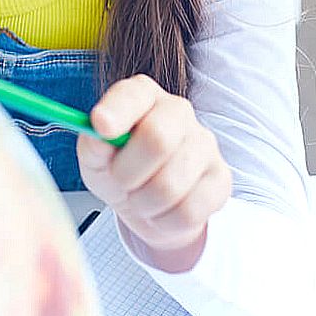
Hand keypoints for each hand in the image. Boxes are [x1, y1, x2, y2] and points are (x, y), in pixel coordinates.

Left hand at [78, 74, 231, 271]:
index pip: (133, 94)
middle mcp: (178, 111)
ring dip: (143, 202)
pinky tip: (161, 210)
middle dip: (127, 171)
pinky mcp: (222, 179)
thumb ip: (93, 144)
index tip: (101, 126)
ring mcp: (206, 144)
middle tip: (118, 180)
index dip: (117, 110)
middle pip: (158, 138)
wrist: (146, 205)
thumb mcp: (94, 156)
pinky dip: (164, 220)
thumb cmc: (117, 168)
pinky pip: (188, 211)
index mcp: (142, 95)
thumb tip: (98, 136)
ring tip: (138, 197)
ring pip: (170, 184)